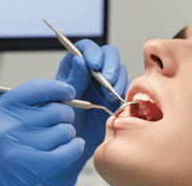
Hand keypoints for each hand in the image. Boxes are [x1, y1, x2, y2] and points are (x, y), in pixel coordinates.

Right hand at [0, 79, 84, 185]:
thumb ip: (15, 105)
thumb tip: (50, 96)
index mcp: (0, 107)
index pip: (39, 88)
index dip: (59, 88)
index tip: (68, 91)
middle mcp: (10, 123)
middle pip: (56, 110)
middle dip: (65, 114)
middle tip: (63, 119)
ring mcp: (20, 146)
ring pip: (63, 131)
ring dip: (67, 133)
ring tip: (61, 137)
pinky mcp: (30, 168)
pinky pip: (65, 153)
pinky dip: (74, 148)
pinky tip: (74, 146)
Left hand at [42, 40, 131, 185]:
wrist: (73, 145)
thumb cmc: (63, 120)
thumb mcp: (64, 98)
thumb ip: (73, 79)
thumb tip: (81, 59)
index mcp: (75, 67)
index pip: (85, 48)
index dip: (91, 51)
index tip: (94, 63)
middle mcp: (92, 71)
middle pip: (107, 54)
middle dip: (109, 64)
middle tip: (106, 79)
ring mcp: (106, 83)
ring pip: (119, 69)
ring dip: (117, 79)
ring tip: (109, 96)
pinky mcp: (118, 95)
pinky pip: (128, 87)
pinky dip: (126, 92)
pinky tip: (118, 102)